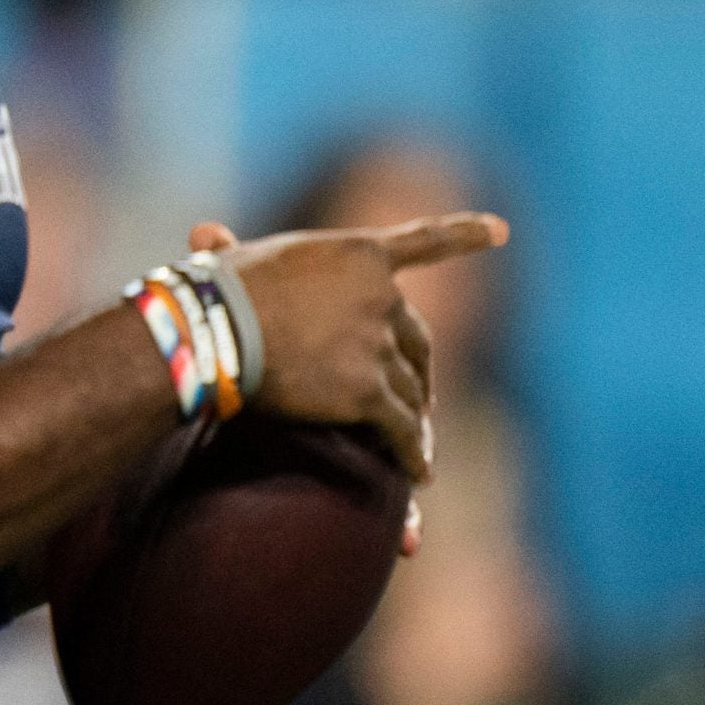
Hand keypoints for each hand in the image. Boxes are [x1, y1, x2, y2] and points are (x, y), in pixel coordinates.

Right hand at [185, 212, 505, 486]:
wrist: (216, 329)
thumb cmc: (212, 291)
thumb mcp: (230, 257)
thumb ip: (234, 249)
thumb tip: (203, 232)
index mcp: (358, 255)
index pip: (422, 242)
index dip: (465, 234)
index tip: (501, 231)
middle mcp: (382, 296)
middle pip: (415, 338)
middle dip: (417, 369)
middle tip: (420, 397)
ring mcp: (379, 345)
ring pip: (409, 388)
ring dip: (411, 415)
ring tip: (411, 441)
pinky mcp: (369, 393)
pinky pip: (400, 429)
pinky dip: (410, 453)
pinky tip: (418, 474)